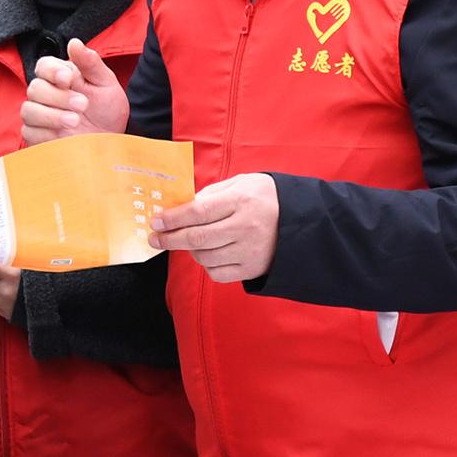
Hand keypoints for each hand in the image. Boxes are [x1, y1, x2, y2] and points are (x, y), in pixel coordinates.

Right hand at [21, 39, 128, 144]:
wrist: (110, 141)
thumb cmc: (107, 110)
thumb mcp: (105, 83)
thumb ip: (90, 62)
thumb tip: (74, 42)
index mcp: (60, 76)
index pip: (43, 66)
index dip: (52, 71)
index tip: (68, 79)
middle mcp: (45, 94)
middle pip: (35, 89)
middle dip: (58, 97)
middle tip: (83, 105)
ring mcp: (38, 115)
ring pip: (29, 111)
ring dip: (52, 116)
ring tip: (75, 121)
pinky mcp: (35, 136)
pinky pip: (29, 133)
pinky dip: (46, 134)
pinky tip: (64, 136)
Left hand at [149, 173, 278, 282]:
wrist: (302, 221)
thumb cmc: (266, 197)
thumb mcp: (242, 182)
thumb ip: (211, 193)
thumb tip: (182, 206)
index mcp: (241, 201)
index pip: (199, 212)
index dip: (173, 218)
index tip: (155, 221)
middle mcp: (245, 228)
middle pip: (197, 238)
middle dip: (170, 239)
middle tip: (154, 239)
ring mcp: (249, 251)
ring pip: (204, 257)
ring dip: (190, 250)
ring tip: (190, 241)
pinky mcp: (252, 269)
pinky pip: (217, 273)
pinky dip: (206, 265)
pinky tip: (208, 253)